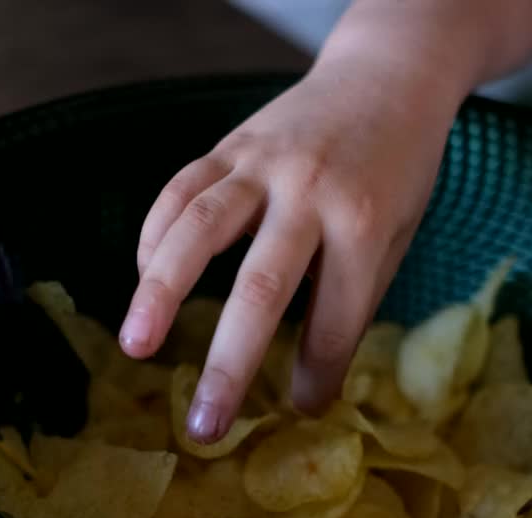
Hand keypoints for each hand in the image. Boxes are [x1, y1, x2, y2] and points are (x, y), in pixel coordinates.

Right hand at [118, 56, 467, 443]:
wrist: (387, 76)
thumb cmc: (397, 170)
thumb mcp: (395, 234)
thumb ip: (351, 299)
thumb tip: (309, 389)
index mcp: (365, 221)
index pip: (334, 317)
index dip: (317, 372)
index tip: (301, 409)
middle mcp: (310, 191)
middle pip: (261, 289)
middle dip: (229, 364)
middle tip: (204, 427)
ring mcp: (263, 163)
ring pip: (200, 228)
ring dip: (160, 291)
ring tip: (134, 345)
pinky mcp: (231, 145)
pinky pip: (181, 190)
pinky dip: (155, 236)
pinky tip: (143, 279)